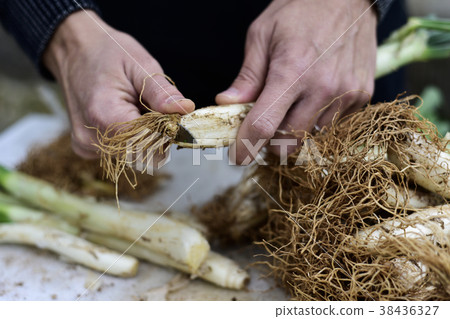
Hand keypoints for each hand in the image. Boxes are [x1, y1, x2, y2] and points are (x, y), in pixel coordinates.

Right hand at [43, 10, 194, 157]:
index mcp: (104, 115)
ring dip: (143, 135)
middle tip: (152, 106)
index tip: (172, 115)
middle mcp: (91, 138)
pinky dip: (129, 137)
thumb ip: (162, 92)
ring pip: (133, 155)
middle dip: (156, 135)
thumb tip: (186, 110)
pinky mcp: (85, 148)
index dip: (167, 132)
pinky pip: (119, 152)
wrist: (74, 50)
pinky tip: (123, 115)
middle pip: (142, 154)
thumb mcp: (140, 64)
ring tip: (135, 107)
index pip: (149, 144)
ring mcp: (86, 146)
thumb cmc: (107, 52)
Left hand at [216, 0, 376, 163]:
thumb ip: (247, 76)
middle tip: (264, 130)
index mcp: (292, 71)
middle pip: (289, 142)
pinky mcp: (362, 96)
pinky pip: (334, 125)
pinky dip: (317, 121)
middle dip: (270, 144)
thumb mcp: (262, 35)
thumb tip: (226, 104)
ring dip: (295, 133)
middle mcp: (323, 88)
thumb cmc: (300, 10)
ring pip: (311, 137)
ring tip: (290, 108)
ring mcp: (347, 94)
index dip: (247, 147)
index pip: (265, 126)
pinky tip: (313, 100)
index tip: (238, 156)